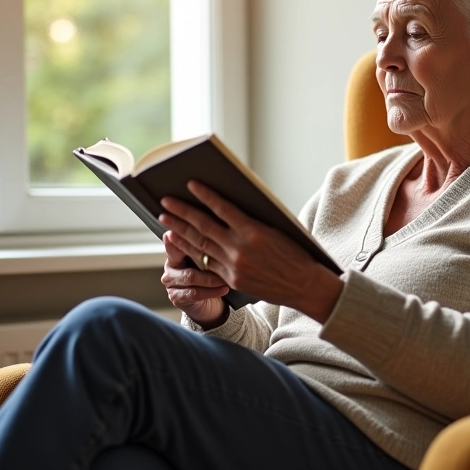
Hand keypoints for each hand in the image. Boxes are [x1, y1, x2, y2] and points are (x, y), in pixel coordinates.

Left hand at [158, 181, 342, 322]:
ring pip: (200, 244)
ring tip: (165, 218)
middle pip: (204, 226)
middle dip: (182, 212)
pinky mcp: (231, 280)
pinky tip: (179, 241)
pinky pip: (206, 262)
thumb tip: (225, 206)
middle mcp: (240, 248)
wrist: (304, 285)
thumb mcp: (276, 229)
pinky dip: (191, 250)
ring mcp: (233, 266)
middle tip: (165, 201)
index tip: (190, 184)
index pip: (222, 208)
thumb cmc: (295, 252)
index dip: (205, 195)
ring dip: (179, 230)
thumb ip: (250, 219)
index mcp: (254, 231)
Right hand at [160, 232, 229, 327]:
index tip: (204, 230)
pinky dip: (212, 291)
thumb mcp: (210, 259)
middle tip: (225, 254)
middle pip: (184, 256)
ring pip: (190, 276)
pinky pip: (194, 293)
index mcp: (176, 251)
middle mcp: (170, 265)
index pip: (179, 239)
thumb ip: (209, 246)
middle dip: (206, 255)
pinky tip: (224, 288)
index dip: (189, 234)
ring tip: (228, 276)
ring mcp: (171, 282)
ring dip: (211, 277)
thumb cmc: (211, 275)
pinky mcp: (176, 298)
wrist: (211, 303)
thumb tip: (222, 228)